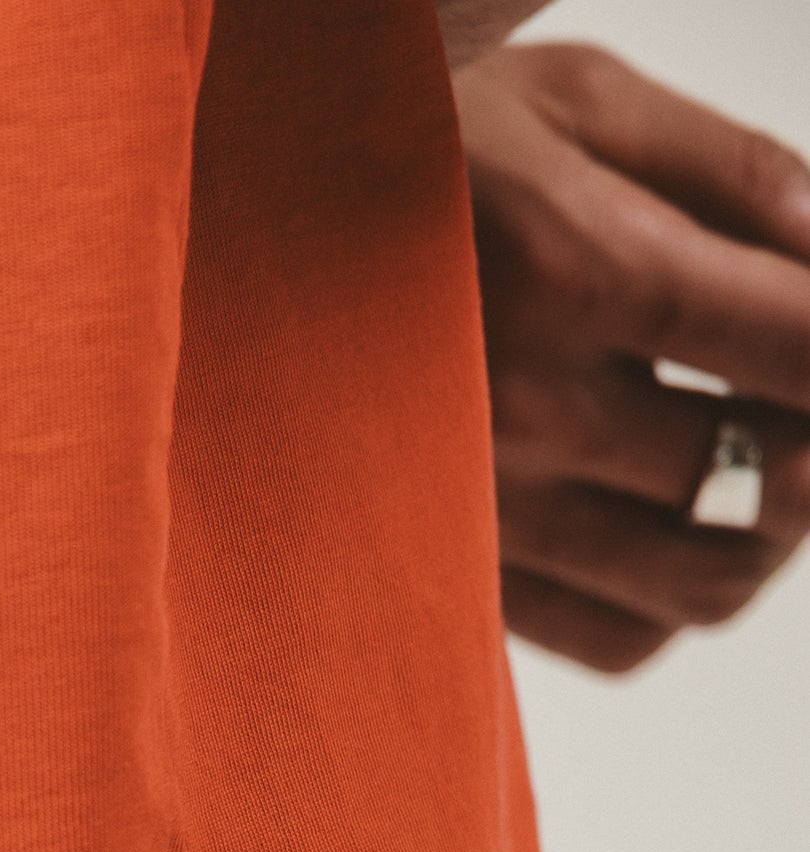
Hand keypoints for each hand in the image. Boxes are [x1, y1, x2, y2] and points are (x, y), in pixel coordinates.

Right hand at [456, 44, 809, 670]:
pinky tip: (666, 524)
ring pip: (703, 584)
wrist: (215, 251)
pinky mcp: (456, 577)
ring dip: (766, 535)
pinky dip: (675, 598)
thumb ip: (725, 167)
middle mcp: (533, 410)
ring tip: (758, 469)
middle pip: (769, 479)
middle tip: (794, 393)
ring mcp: (487, 512)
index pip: (800, 345)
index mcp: (579, 264)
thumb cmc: (407, 153)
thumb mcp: (571, 99)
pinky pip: (617, 638)